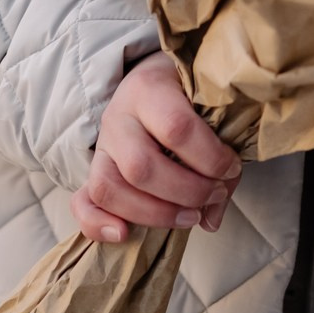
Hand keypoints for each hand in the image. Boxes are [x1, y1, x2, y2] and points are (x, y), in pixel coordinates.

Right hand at [70, 52, 241, 244]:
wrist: (152, 78)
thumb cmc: (186, 95)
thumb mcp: (206, 105)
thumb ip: (216, 158)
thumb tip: (211, 218)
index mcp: (149, 88)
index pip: (176, 128)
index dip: (210, 157)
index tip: (231, 167)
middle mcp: (118, 115)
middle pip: (142, 166)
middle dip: (187, 191)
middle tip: (214, 194)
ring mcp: (102, 144)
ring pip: (110, 188)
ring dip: (154, 213)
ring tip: (190, 217)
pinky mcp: (94, 169)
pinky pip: (82, 202)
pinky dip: (98, 224)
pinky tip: (125, 234)